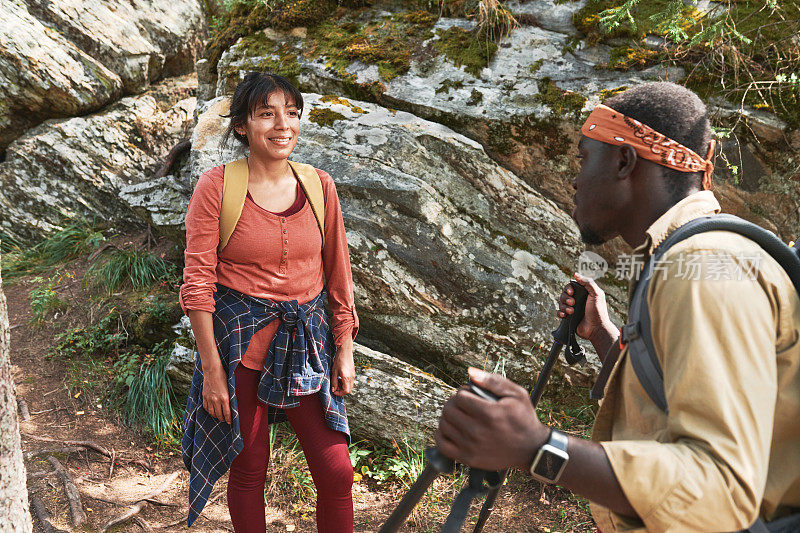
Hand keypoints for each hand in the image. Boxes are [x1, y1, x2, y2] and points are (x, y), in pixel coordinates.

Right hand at [201, 364, 230, 423]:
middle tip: (224, 420)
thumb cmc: (223, 377)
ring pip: (211, 412)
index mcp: (224, 398)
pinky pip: (206, 407)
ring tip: (218, 417)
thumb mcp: (228, 388)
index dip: (228, 419)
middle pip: (219, 415)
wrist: (212, 371)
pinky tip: (211, 411)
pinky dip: (209, 411)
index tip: (230, 422)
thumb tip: (229, 406)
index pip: (226, 413)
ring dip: (215, 416)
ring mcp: (209, 399)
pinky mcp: (204, 397)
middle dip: (222, 419)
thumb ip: (228, 398)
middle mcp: (216, 400)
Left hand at [331, 339, 354, 395]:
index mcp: (347, 378)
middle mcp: (351, 377)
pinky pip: (350, 381)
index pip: (346, 391)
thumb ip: (334, 382)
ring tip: (337, 381)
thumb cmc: (339, 360)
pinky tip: (340, 377)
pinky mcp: (353, 372)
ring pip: (350, 386)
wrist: (345, 351)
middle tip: (335, 386)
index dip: (339, 393)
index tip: (334, 390)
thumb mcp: (334, 371)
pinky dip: (345, 382)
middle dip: (341, 391)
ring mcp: (353, 375)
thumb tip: (333, 389)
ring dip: (343, 386)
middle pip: (348, 390)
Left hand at [435, 368, 549, 470]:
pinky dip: (442, 434)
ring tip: (460, 416)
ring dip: (449, 417)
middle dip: (454, 402)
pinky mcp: (468, 458)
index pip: (459, 396)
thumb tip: (470, 372)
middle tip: (464, 404)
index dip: (463, 391)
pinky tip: (452, 429)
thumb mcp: (516, 394)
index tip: (470, 394)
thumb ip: (493, 381)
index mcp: (489, 413)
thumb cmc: (524, 419)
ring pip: (444, 425)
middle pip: (448, 409)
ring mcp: (471, 446)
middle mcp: (478, 431)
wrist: (531, 449)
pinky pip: (442, 444)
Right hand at [557, 273, 615, 343]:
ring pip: (560, 303)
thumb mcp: (597, 294)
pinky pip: (559, 312)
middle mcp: (577, 300)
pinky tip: (565, 315)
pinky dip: (560, 313)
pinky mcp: (568, 317)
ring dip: (564, 306)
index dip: (568, 288)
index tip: (571, 292)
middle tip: (573, 303)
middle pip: (564, 294)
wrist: (596, 328)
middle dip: (566, 298)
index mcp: (583, 293)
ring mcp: (572, 309)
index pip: (571, 286)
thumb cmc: (598, 311)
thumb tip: (575, 274)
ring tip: (572, 312)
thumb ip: (588, 283)